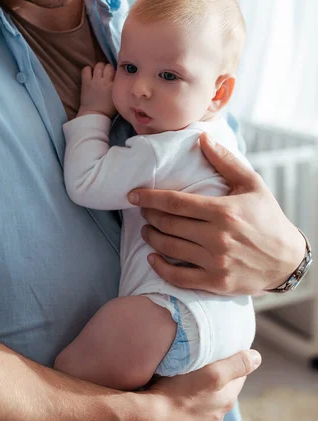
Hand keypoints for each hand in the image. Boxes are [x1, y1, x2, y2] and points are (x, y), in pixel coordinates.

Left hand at [77, 63, 116, 118]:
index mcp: (115, 86)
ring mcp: (95, 81)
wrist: (94, 115)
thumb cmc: (108, 110)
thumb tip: (118, 80)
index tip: (114, 76)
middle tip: (105, 74)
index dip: (115, 72)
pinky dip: (88, 70)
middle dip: (107, 68)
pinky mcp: (86, 82)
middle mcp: (106, 81)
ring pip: (99, 65)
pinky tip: (89, 74)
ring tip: (98, 73)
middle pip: (108, 66)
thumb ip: (118, 87)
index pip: (117, 71)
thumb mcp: (118, 98)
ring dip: (99, 68)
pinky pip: (86, 69)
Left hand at [128, 133, 305, 295]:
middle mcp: (217, 238)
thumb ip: (225, 161)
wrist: (287, 259)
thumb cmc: (268, 218)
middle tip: (142, 210)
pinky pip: (179, 278)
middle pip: (168, 224)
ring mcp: (216, 262)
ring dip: (151, 238)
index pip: (175, 202)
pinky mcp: (216, 283)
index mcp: (223, 211)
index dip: (149, 197)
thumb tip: (202, 138)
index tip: (133, 195)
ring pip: (170, 249)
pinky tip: (152, 258)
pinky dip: (161, 268)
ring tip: (146, 229)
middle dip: (149, 215)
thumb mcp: (252, 184)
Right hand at [139, 349, 260, 420]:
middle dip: (213, 377)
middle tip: (200, 361)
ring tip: (183, 379)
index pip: (238, 378)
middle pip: (220, 391)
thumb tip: (257, 358)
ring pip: (202, 404)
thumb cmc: (179, 395)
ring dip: (197, 393)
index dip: (232, 362)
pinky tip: (172, 398)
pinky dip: (183, 406)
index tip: (221, 350)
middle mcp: (215, 418)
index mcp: (225, 401)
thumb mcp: (212, 374)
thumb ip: (235, 365)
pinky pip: (186, 415)